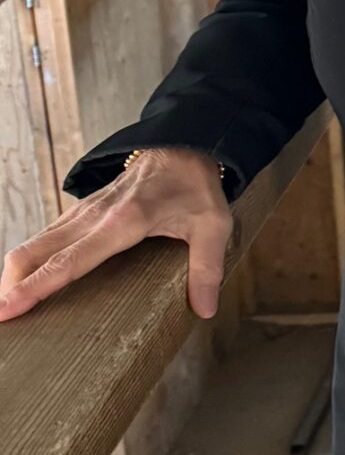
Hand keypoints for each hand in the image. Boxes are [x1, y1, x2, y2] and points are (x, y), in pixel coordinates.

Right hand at [0, 147, 231, 324]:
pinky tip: (24, 279)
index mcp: (123, 222)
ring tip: (6, 305)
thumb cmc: (196, 187)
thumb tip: (204, 309)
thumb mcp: (213, 225)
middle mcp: (94, 216)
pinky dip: (29, 259)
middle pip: (37, 252)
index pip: (69, 261)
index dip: (36, 286)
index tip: (8, 307)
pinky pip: (47, 236)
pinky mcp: (82, 211)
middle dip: (11, 284)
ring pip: (35, 242)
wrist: (184, 145)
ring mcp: (84, 211)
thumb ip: (206, 268)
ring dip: (15, 272)